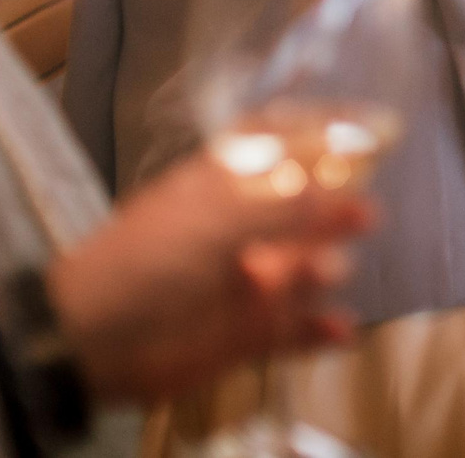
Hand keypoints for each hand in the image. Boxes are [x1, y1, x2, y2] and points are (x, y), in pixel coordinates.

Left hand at [45, 149, 373, 404]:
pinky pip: (298, 330)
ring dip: (325, 267)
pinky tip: (341, 327)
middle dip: (337, 207)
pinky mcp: (247, 332)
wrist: (92, 340)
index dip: (323, 129)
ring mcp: (247, 280)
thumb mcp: (216, 217)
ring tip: (325, 270)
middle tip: (364, 212)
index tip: (373, 124)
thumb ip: (284, 204)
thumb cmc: (145, 260)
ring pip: (307, 268)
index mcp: (225, 185)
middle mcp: (242, 227)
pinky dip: (322, 330)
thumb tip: (344, 188)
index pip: (281, 141)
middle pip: (305, 208)